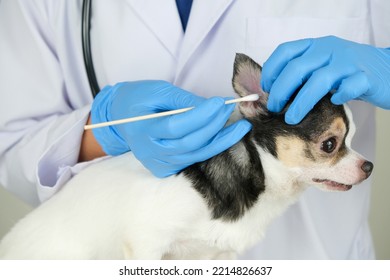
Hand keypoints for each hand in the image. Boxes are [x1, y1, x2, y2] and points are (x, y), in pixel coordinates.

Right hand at [90, 80, 251, 176]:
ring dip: (220, 141)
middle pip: (188, 144)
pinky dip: (209, 149)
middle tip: (230, 111)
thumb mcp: (157, 91)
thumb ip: (182, 100)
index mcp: (142, 129)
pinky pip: (192, 160)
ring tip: (239, 127)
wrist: (120, 118)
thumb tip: (211, 106)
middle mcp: (149, 151)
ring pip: (194, 155)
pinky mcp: (165, 168)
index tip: (220, 102)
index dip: (200, 116)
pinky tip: (224, 138)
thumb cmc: (138, 100)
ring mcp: (157, 162)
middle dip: (213, 127)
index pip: (176, 126)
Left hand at [262, 36, 389, 123]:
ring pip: (320, 80)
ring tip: (291, 118)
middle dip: (281, 91)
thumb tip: (271, 91)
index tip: (265, 89)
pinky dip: (340, 96)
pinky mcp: (367, 77)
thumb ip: (300, 73)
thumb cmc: (346, 71)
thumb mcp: (320, 65)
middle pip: (298, 68)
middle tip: (274, 107)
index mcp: (315, 46)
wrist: (386, 69)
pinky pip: (350, 87)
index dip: (271, 71)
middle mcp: (330, 50)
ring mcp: (349, 62)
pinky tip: (333, 103)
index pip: (286, 52)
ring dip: (301, 102)